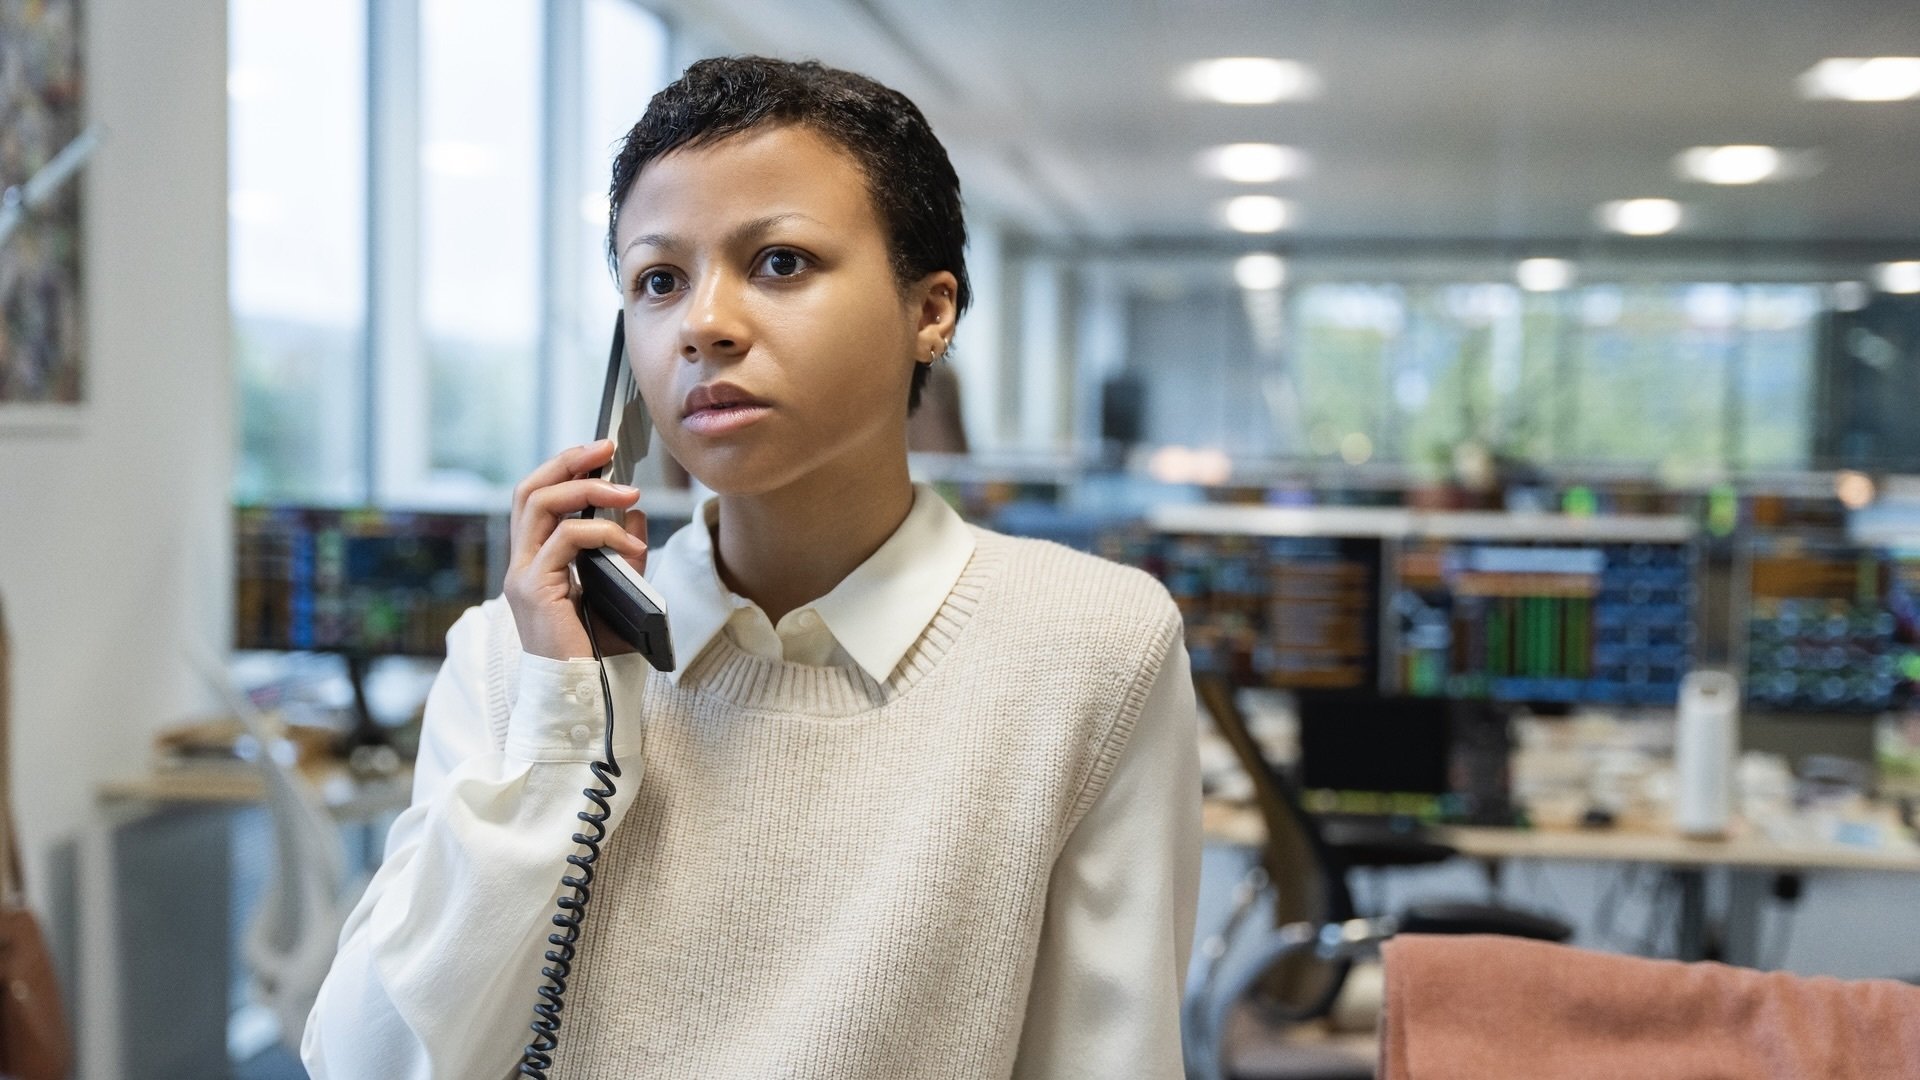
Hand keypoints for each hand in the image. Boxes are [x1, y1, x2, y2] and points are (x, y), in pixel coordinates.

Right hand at [504, 439, 649, 660]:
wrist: (585, 698)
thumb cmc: (599, 654)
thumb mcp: (621, 591)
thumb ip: (625, 554)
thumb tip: (636, 513)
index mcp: (536, 565)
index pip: (537, 501)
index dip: (564, 470)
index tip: (600, 453)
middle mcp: (521, 566)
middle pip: (530, 490)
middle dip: (569, 461)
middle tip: (607, 447)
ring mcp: (523, 576)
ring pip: (540, 503)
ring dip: (587, 487)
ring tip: (628, 491)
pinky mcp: (535, 589)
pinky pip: (566, 539)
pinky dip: (602, 531)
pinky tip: (629, 541)